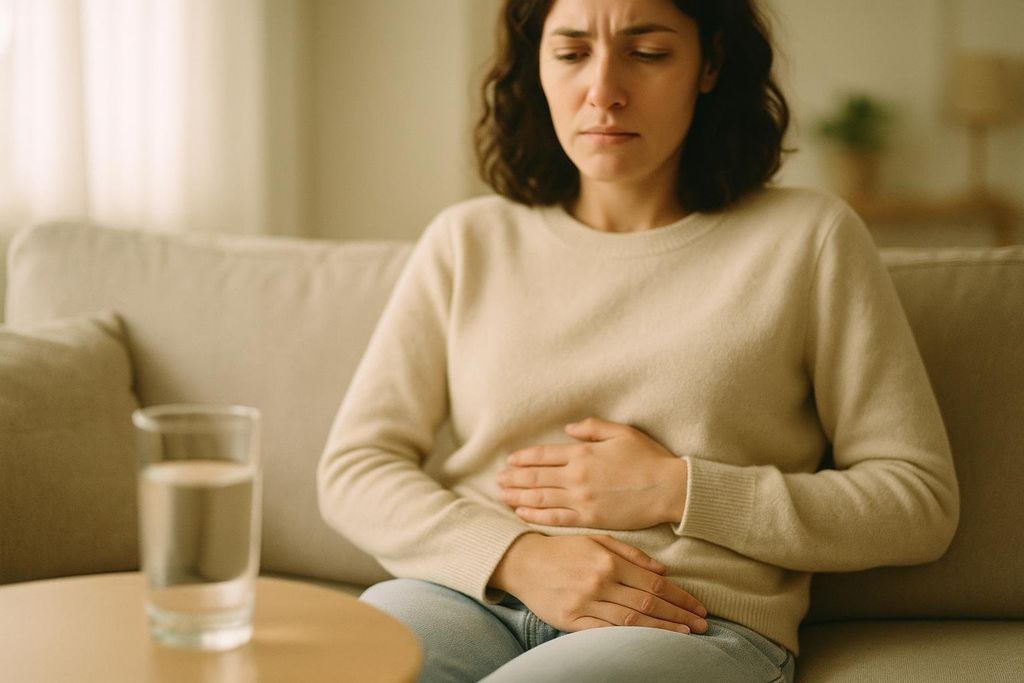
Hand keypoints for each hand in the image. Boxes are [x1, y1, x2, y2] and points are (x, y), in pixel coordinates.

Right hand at [489, 534, 707, 633]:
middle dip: (679, 615)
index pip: (654, 583)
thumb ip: (630, 554)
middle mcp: (599, 582)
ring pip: (632, 621)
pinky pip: (606, 632)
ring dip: (662, 629)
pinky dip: (630, 638)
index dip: (680, 597)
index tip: (698, 607)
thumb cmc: (564, 549)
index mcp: (608, 561)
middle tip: (703, 625)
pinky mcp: (571, 621)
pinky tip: (649, 641)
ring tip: (685, 635)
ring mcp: (585, 603)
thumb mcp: (597, 540)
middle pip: (648, 603)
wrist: (523, 562)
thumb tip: (663, 570)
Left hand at [497, 417, 687, 529]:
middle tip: (497, 480)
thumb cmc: (648, 458)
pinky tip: (522, 514)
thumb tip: (569, 429)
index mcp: (583, 453)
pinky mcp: (590, 519)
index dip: (523, 458)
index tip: (509, 461)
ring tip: (502, 496)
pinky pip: (556, 518)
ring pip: (540, 499)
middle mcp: (577, 476)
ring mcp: (582, 500)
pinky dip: (535, 516)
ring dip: (518, 497)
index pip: (543, 455)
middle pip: (536, 478)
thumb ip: (592, 428)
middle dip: (514, 479)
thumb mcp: (622, 433)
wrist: (669, 489)